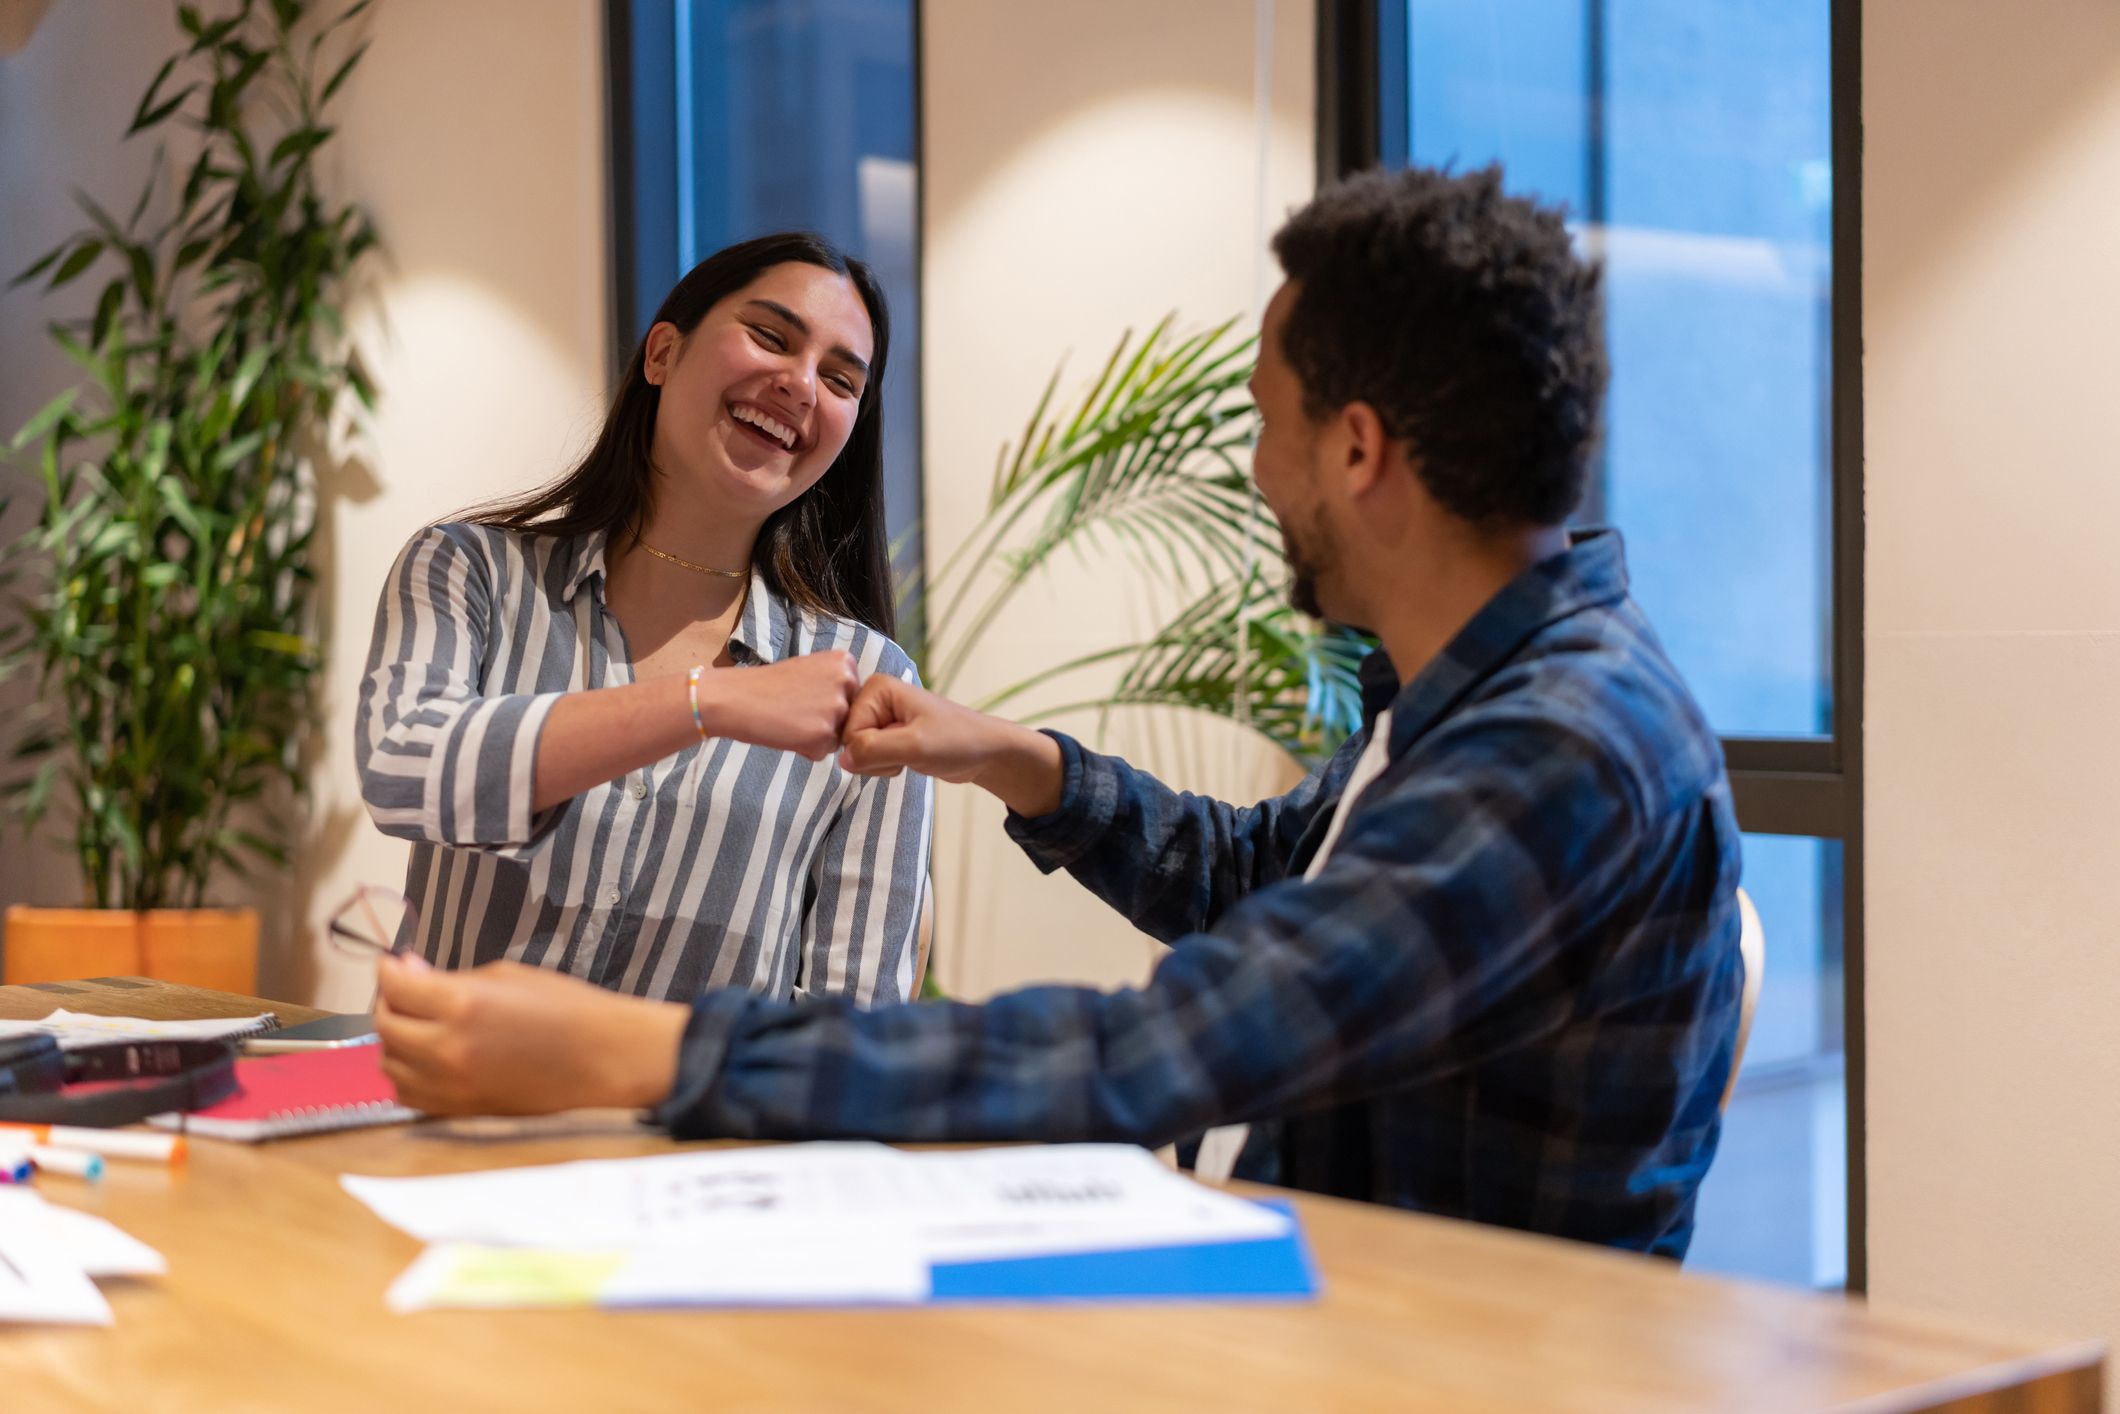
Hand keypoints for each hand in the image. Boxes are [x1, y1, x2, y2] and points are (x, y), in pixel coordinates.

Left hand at [374, 955, 688, 1115]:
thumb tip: (413, 975)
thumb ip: (453, 979)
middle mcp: (447, 1047)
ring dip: (395, 1041)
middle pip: (385, 1025)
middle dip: (389, 1001)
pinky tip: (426, 1060)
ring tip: (417, 1026)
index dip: (389, 969)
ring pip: (389, 1064)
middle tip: (407, 991)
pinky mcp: (459, 1109)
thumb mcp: (509, 976)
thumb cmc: (567, 1009)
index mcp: (462, 1004)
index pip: (396, 986)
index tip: (394, 963)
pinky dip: (407, 1075)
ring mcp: (450, 1084)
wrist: (603, 1060)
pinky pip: (408, 1094)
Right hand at [697, 649, 858, 760]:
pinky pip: (823, 753)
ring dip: (816, 735)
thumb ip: (836, 683)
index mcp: (845, 662)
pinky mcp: (823, 734)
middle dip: (826, 720)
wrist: (737, 697)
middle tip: (796, 709)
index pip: (854, 696)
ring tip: (791, 720)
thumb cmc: (769, 685)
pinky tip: (787, 733)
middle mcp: (847, 682)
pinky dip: (806, 750)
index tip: (806, 694)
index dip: (829, 702)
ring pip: (838, 736)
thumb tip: (858, 708)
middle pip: (849, 717)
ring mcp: (836, 708)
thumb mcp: (811, 668)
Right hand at [838, 675, 1064, 816]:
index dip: (870, 749)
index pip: (848, 732)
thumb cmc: (956, 741)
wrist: (984, 752)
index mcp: (876, 688)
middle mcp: (873, 697)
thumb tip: (842, 760)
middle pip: (849, 741)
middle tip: (905, 752)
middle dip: (875, 757)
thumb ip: (874, 751)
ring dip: (881, 764)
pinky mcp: (885, 734)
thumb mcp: (914, 746)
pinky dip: (885, 766)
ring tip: (909, 754)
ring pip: (857, 753)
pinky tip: (906, 760)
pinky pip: (868, 758)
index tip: (901, 745)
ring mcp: (878, 717)